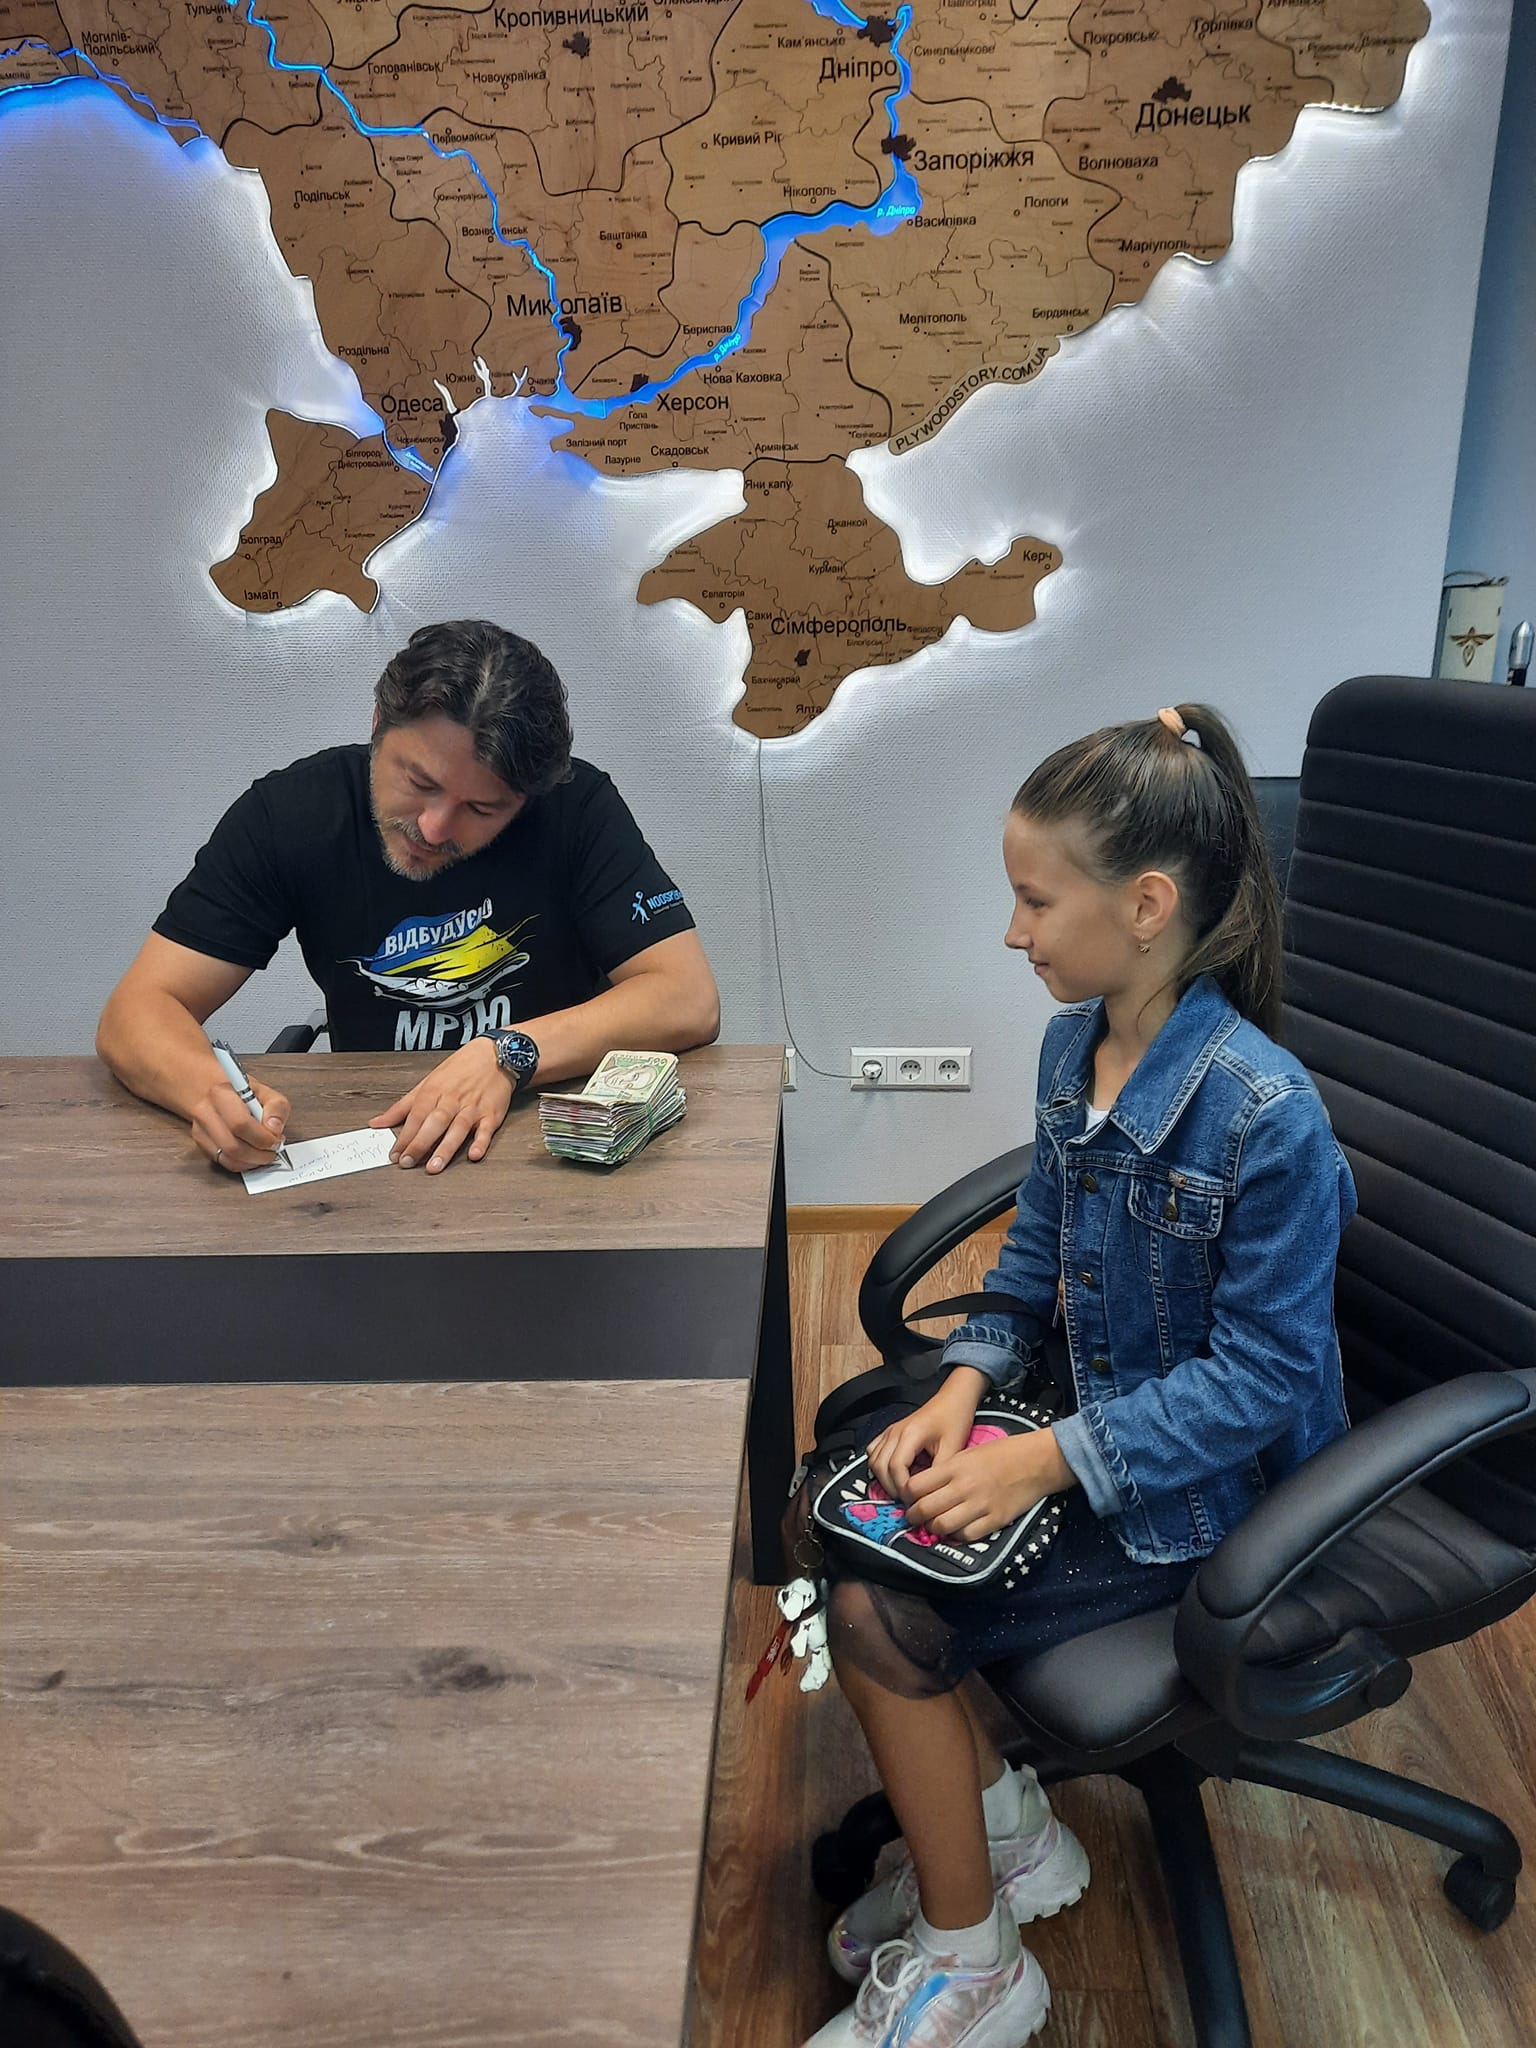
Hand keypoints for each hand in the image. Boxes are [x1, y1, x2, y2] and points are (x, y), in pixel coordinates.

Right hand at [192, 1078, 289, 1173]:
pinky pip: (222, 1162)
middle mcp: (205, 1113)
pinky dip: (241, 1163)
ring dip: (251, 1162)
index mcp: (221, 1094)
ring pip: (226, 1158)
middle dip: (259, 1155)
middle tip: (273, 1150)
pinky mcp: (199, 1144)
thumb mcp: (263, 1090)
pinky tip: (251, 1155)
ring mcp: (199, 1130)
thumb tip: (274, 1129)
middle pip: (232, 1147)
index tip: (276, 1140)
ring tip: (264, 1153)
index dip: (262, 1138)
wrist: (208, 1090)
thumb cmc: (237, 1091)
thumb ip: (276, 1107)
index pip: (241, 1124)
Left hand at [370, 1037, 513, 1172]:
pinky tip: (474, 1155)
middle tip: (407, 1162)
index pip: (415, 1116)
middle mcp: (452, 1100)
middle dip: (419, 1144)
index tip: (394, 1155)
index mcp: (434, 1091)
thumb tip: (376, 1123)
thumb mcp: (427, 1083)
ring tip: (434, 1166)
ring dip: (446, 1148)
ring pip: (457, 1129)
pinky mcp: (491, 1114)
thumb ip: (402, 1106)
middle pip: (434, 1123)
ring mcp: (472, 1107)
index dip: (404, 1136)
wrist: (494, 1055)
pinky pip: (486, 1130)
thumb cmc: (460, 1069)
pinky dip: (480, 1142)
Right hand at [867, 1369, 987, 1500]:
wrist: (953, 1399)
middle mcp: (895, 1432)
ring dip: (884, 1478)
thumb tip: (930, 1494)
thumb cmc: (954, 1418)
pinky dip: (879, 1466)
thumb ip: (939, 1472)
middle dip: (891, 1487)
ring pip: (873, 1460)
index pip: (895, 1467)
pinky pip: (874, 1451)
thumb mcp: (953, 1448)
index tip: (913, 1499)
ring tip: (902, 1489)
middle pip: (879, 1466)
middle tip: (907, 1499)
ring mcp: (890, 1431)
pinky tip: (894, 1473)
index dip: (901, 1487)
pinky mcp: (890, 1433)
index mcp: (910, 1434)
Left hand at [903, 1427, 1075, 1542]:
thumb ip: (946, 1470)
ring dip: (933, 1528)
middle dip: (914, 1516)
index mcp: (954, 1466)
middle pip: (924, 1509)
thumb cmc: (1002, 1453)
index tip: (908, 1498)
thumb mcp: (968, 1452)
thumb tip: (923, 1489)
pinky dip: (957, 1535)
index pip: (915, 1486)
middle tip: (915, 1517)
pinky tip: (957, 1529)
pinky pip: (966, 1535)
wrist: (1037, 1461)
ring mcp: (980, 1505)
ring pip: (942, 1526)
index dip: (907, 1495)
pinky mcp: (995, 1520)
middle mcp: (964, 1487)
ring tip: (934, 1525)